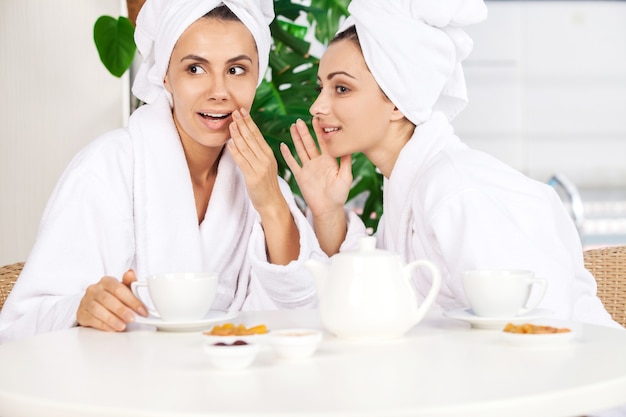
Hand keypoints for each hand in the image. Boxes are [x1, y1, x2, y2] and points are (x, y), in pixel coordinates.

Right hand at [77, 269, 147, 331]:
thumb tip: (131, 273)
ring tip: (122, 326)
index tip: (142, 310)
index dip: (132, 301)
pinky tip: (112, 328)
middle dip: (121, 310)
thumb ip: (129, 283)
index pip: (119, 289)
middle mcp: (94, 289)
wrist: (95, 304)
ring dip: (112, 319)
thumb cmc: (112, 296)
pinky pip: (91, 319)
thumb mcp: (123, 289)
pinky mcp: (81, 313)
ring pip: (98, 310)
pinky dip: (103, 325)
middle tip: (132, 319)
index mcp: (106, 281)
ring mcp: (86, 301)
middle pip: (108, 299)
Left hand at [228, 108, 299, 263]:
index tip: (242, 111)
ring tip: (230, 123)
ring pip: (246, 147)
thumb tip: (246, 140)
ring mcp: (259, 168)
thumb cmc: (266, 186)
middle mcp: (265, 159)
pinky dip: (236, 151)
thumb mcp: (265, 166)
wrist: (272, 203)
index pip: (257, 135)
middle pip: (252, 138)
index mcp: (269, 155)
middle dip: (243, 123)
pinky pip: (242, 161)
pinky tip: (230, 143)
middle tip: (235, 111)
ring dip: (238, 134)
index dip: (249, 122)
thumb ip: (257, 154)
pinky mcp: (252, 177)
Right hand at [281, 117, 351, 217]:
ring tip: (292, 127)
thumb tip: (349, 147)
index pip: (323, 142)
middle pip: (309, 143)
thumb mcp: (346, 177)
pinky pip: (292, 163)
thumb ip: (346, 162)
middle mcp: (317, 162)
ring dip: (296, 139)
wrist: (328, 209)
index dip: (319, 131)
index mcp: (329, 160)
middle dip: (304, 132)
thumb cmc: (340, 194)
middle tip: (299, 120)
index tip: (316, 119)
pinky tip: (283, 145)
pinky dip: (287, 155)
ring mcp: (308, 168)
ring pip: (300, 150)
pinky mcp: (300, 176)